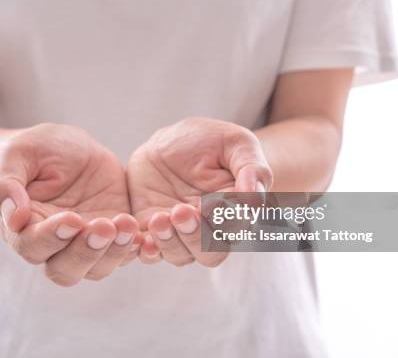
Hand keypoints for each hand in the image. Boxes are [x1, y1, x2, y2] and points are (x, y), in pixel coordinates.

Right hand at [0, 124, 140, 285]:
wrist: (68, 148)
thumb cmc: (35, 151)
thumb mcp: (16, 155)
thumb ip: (5, 185)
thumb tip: (13, 219)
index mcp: (23, 229)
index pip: (33, 247)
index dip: (51, 238)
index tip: (71, 219)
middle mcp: (53, 246)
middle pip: (65, 270)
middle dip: (86, 252)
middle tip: (104, 225)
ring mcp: (85, 245)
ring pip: (97, 268)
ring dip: (114, 251)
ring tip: (127, 224)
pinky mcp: (113, 237)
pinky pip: (125, 254)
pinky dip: (135, 248)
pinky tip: (142, 233)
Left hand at [127, 117, 272, 266]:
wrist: (172, 141)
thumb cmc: (213, 142)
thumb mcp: (237, 144)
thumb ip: (252, 169)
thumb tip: (255, 202)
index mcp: (236, 214)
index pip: (236, 230)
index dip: (225, 222)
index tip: (214, 203)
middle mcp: (210, 231)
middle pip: (209, 254)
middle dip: (195, 236)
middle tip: (182, 210)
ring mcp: (179, 234)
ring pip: (179, 256)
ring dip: (169, 242)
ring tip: (159, 218)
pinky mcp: (151, 230)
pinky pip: (149, 251)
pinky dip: (145, 251)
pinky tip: (142, 240)